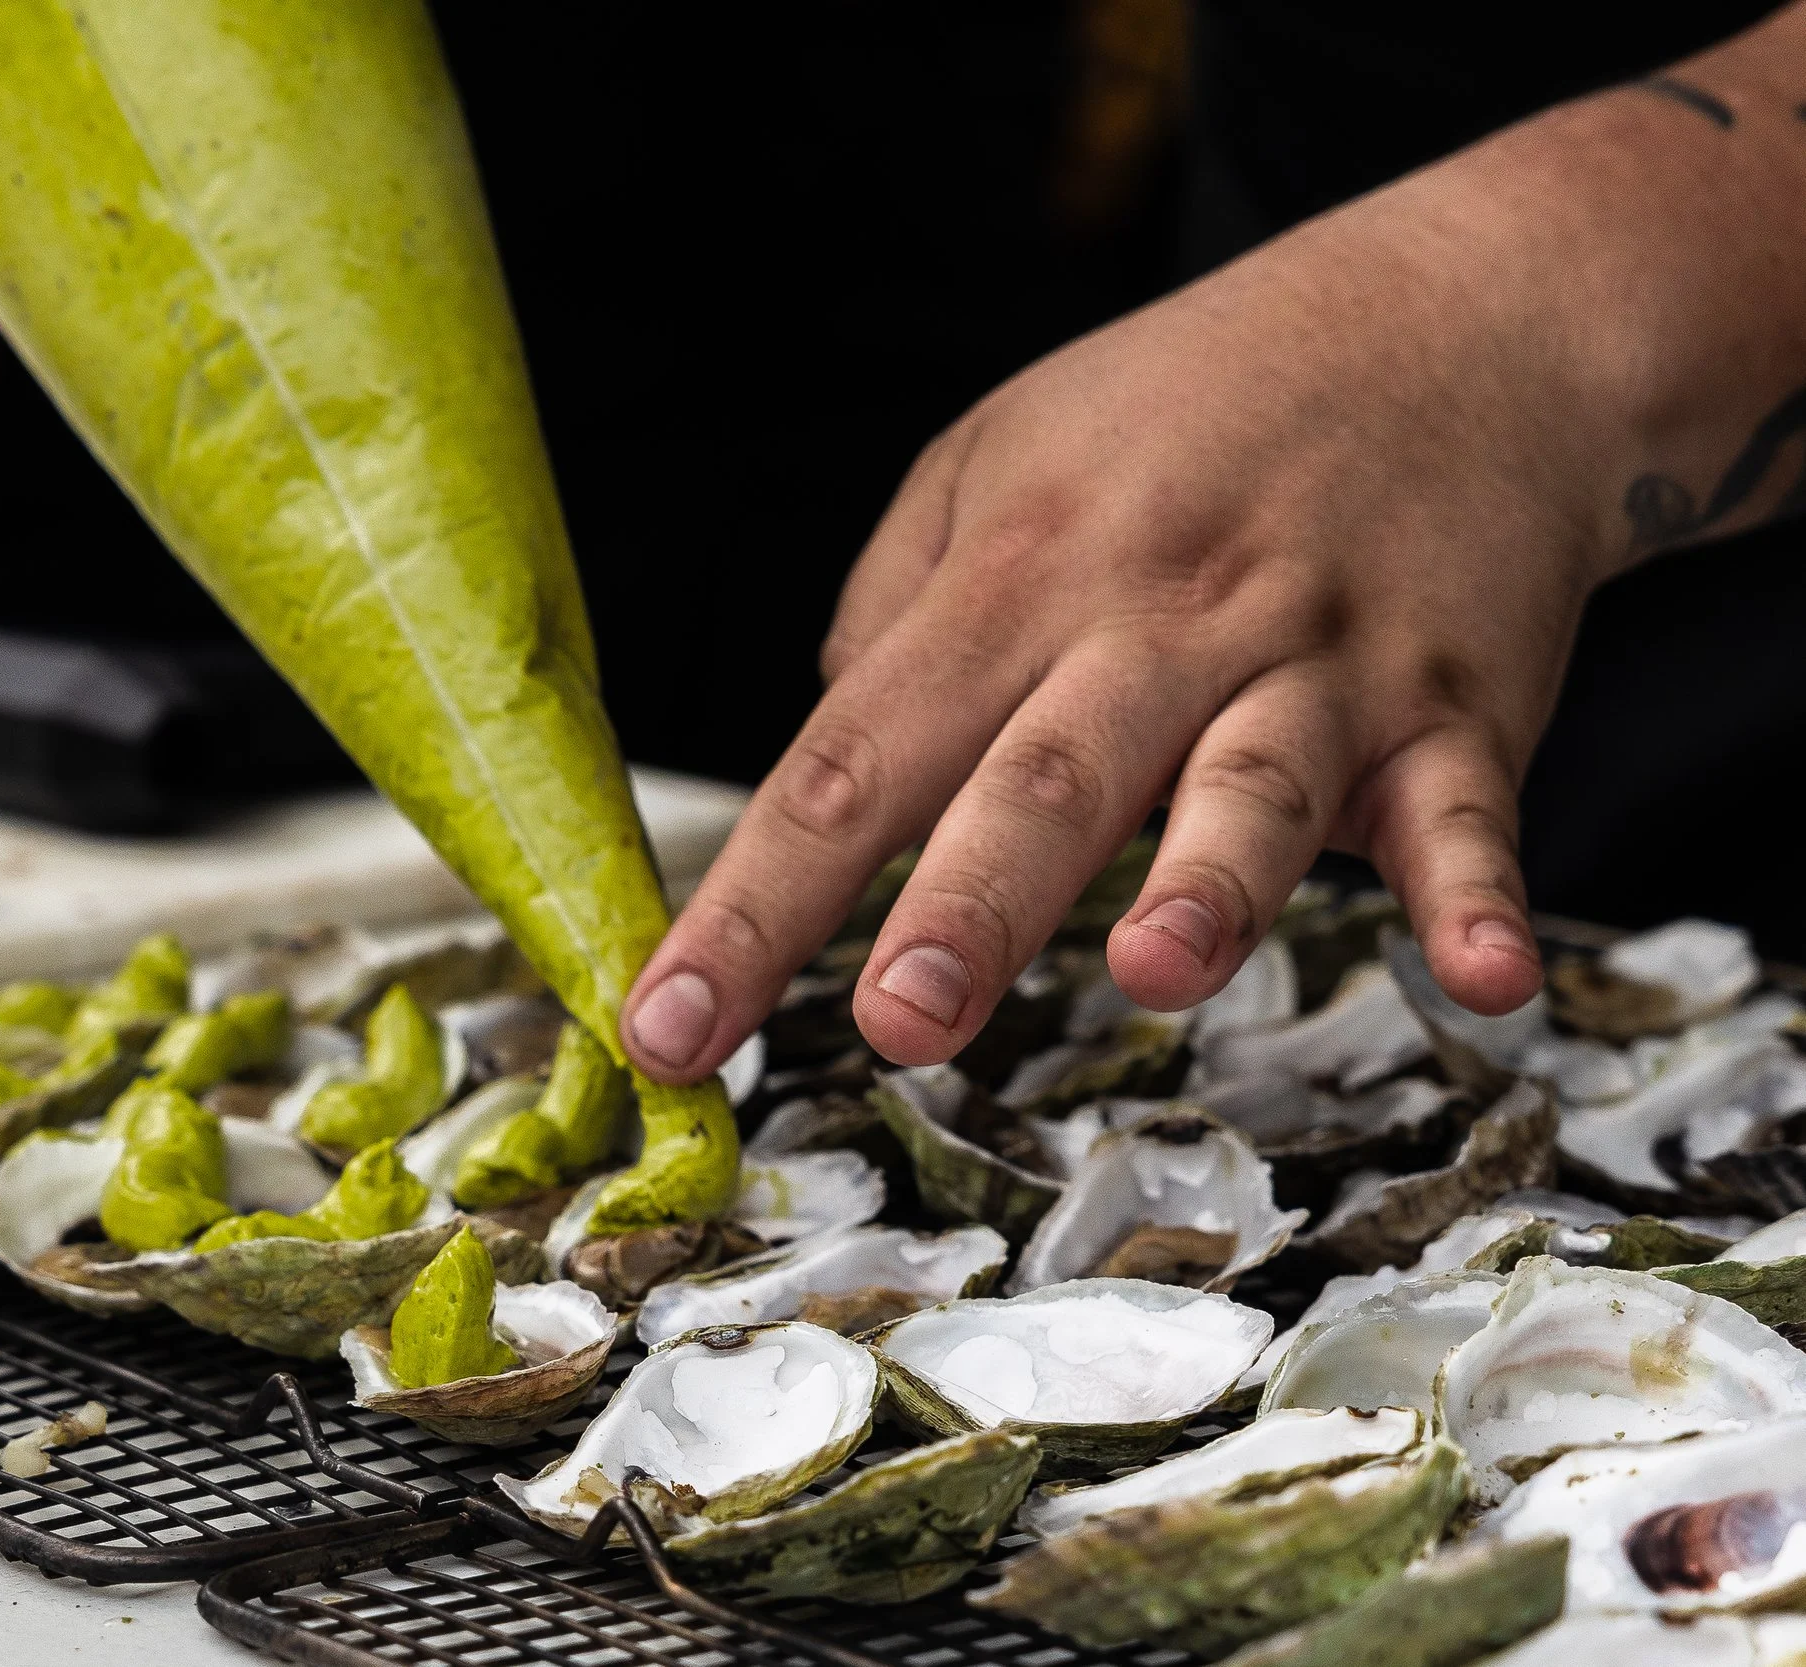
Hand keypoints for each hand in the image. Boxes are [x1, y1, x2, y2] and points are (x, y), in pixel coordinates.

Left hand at [620, 29, 1805, 1080]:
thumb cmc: (1188, 412)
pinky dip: (1478, 897)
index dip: (754, 904)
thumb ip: (893, 614)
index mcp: (1016, 574)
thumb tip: (824, 764)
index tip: (668, 1027)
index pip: (853, 758)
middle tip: (895, 1018)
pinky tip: (1484, 981)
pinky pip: (1468, 814)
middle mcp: (1156, 621)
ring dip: (1207, 884)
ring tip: (1154, 969)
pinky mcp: (1455, 707)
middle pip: (1045, 778)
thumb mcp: (996, 458)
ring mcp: (1313, 665)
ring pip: (1252, 787)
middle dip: (967, 905)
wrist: (1452, 315)